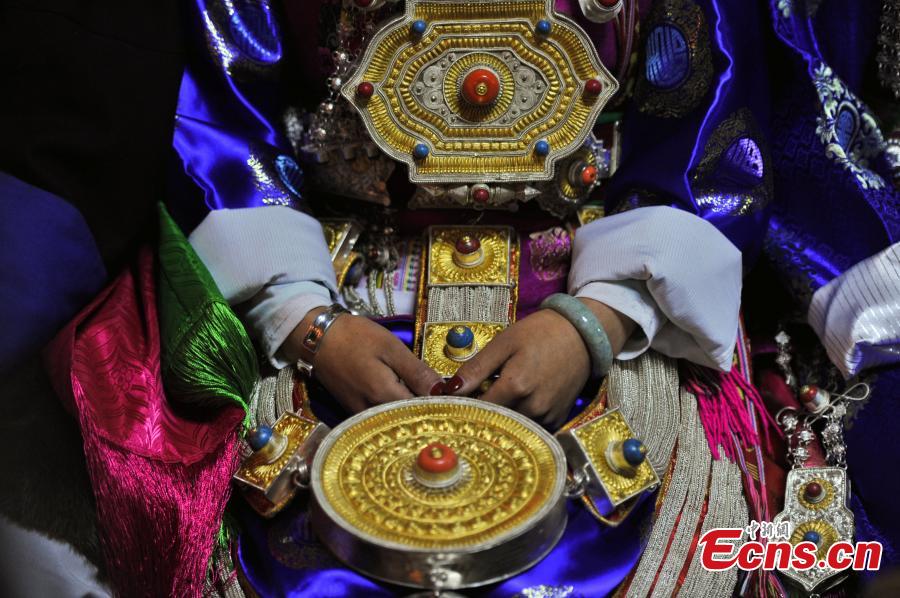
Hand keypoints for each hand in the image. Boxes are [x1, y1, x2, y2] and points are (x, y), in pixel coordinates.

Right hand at [279, 308, 442, 412]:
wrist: (317, 339)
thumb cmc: (355, 338)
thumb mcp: (390, 348)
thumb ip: (416, 372)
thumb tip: (444, 390)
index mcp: (384, 396)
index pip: (422, 412)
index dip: (441, 407)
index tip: (458, 401)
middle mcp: (373, 413)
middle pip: (409, 421)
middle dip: (429, 414)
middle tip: (449, 404)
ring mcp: (362, 416)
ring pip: (396, 422)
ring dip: (414, 415)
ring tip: (432, 403)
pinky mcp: (355, 412)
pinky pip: (382, 418)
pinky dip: (397, 413)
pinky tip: (408, 401)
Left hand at [442, 298, 634, 428]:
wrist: (581, 335)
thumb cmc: (540, 333)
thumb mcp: (504, 343)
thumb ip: (476, 369)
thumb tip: (449, 390)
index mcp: (516, 386)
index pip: (477, 409)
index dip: (462, 406)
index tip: (452, 402)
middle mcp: (533, 407)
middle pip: (494, 422)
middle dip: (480, 414)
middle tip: (473, 399)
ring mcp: (547, 416)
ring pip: (512, 427)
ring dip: (500, 418)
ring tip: (496, 398)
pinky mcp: (558, 420)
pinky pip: (530, 428)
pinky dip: (519, 419)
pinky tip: (516, 402)